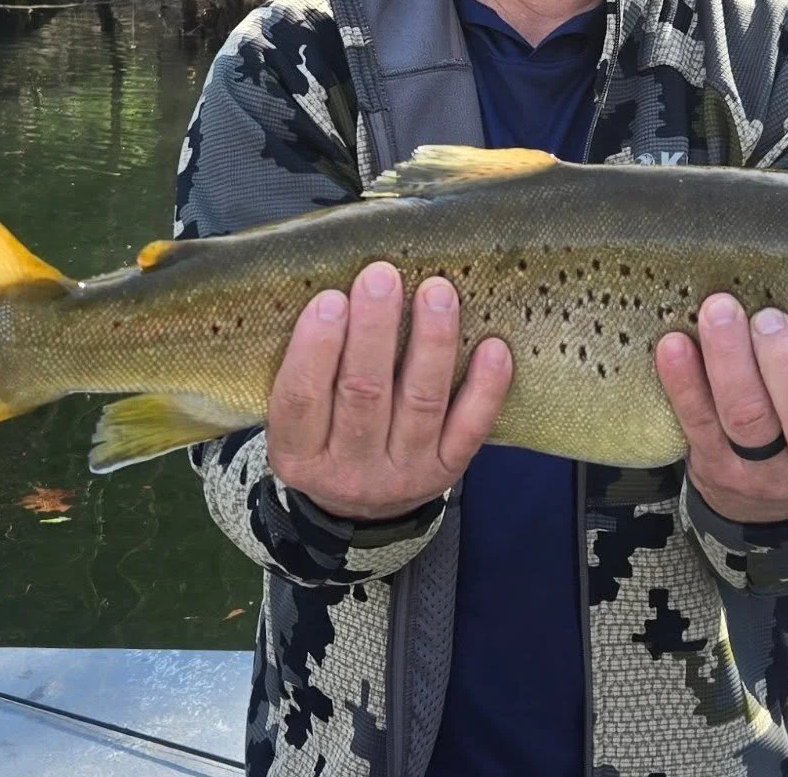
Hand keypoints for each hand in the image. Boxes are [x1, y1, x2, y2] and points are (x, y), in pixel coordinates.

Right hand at [266, 261, 512, 521]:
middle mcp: (348, 470)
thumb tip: (333, 291)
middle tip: (382, 276)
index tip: (331, 298)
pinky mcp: (446, 470)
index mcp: (296, 454)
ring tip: (436, 292)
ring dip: (432, 343)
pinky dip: (485, 388)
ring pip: (421, 404)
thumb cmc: (324, 435)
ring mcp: (403, 473)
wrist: (361, 511)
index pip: (301, 399)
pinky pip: (470, 428)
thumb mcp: (294, 419)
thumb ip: (306, 368)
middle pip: (363, 395)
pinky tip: (493, 347)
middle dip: (374, 331)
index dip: (315, 348)